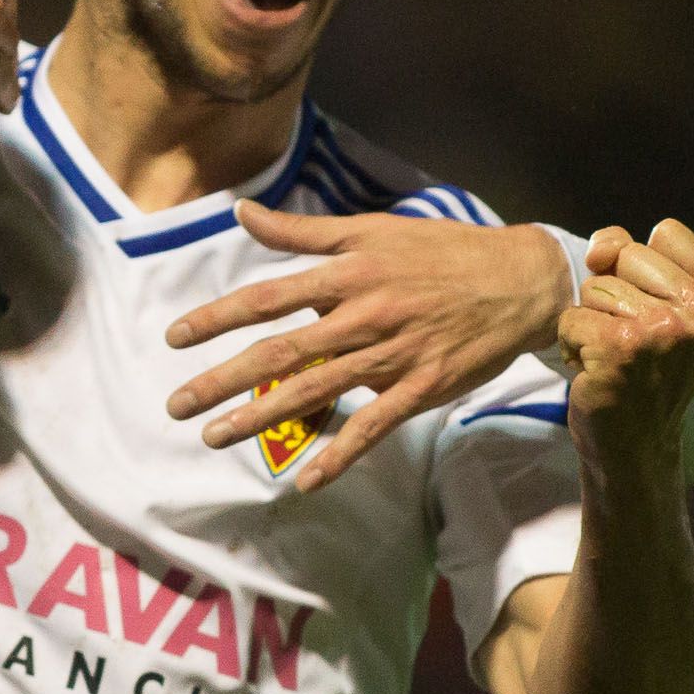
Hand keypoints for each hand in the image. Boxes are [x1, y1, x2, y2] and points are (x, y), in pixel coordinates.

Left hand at [165, 204, 570, 491]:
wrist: (520, 280)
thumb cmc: (440, 251)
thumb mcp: (371, 229)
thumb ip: (302, 231)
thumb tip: (243, 213)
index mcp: (348, 273)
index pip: (267, 297)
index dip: (217, 318)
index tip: (173, 339)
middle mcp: (364, 316)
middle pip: (281, 352)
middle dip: (223, 380)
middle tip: (176, 405)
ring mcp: (392, 356)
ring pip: (316, 391)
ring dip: (262, 418)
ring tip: (215, 437)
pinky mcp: (422, 389)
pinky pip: (373, 427)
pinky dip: (340, 454)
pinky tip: (306, 480)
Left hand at [555, 221, 693, 468]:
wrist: (637, 444)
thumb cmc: (644, 369)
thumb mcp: (657, 303)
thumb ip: (630, 254)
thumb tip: (601, 249)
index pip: (666, 232)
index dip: (642, 264)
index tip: (653, 310)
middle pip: (627, 254)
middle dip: (615, 294)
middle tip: (633, 341)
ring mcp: (666, 330)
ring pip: (596, 287)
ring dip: (592, 321)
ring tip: (616, 356)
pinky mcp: (623, 348)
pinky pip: (571, 317)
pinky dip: (572, 343)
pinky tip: (596, 370)